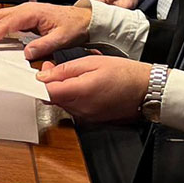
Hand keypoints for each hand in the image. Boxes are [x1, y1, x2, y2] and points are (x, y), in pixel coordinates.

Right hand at [0, 2, 91, 59]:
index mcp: (32, 13)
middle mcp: (24, 10)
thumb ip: (44, 45)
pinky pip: (1, 19)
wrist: (83, 18)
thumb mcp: (62, 37)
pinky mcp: (23, 17)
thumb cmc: (74, 25)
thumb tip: (28, 52)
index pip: (7, 24)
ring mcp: (22, 12)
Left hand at [36, 55, 152, 123]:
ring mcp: (86, 116)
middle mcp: (81, 109)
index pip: (46, 93)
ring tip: (72, 74)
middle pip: (52, 99)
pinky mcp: (92, 119)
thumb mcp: (92, 63)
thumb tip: (44, 74)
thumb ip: (65, 70)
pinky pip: (73, 108)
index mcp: (80, 92)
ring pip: (62, 104)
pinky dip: (72, 97)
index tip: (35, 74)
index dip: (37, 83)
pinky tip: (81, 86)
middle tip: (53, 67)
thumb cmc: (125, 74)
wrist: (148, 90)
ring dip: (60, 90)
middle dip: (48, 84)